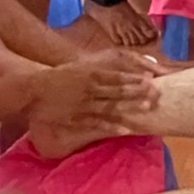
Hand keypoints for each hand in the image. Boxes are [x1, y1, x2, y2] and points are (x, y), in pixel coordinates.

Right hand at [28, 51, 158, 134]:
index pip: (118, 75)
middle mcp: (89, 87)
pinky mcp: (76, 118)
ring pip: (110, 106)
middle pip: (118, 90)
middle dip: (139, 93)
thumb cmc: (64, 76)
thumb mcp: (84, 66)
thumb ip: (107, 65)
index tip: (153, 79)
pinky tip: (125, 130)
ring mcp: (83, 103)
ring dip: (129, 107)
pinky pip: (97, 123)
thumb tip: (132, 64)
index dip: (136, 78)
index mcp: (91, 73)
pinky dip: (111, 126)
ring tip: (147, 109)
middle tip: (157, 95)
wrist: (35, 88)